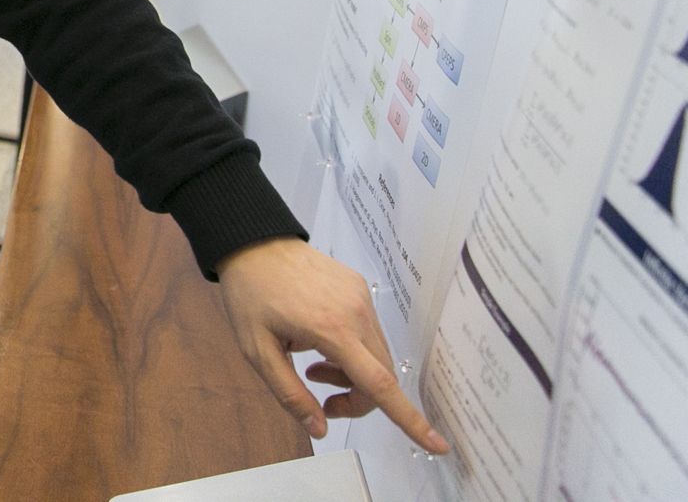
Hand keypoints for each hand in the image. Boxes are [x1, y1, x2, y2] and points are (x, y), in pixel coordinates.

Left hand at [217, 237, 449, 454]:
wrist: (252, 243)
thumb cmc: (250, 294)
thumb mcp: (257, 351)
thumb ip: (290, 394)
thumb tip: (320, 428)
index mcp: (332, 329)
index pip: (381, 384)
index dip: (410, 419)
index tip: (437, 445)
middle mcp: (357, 312)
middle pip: (381, 376)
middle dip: (357, 398)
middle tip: (321, 397)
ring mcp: (362, 297)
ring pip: (378, 356)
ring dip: (353, 374)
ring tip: (313, 365)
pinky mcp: (360, 287)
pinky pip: (370, 332)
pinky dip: (353, 350)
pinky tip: (320, 341)